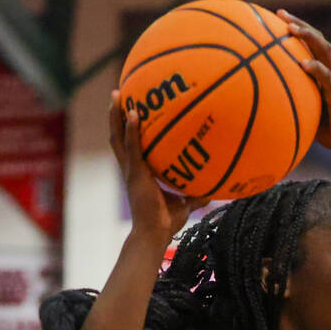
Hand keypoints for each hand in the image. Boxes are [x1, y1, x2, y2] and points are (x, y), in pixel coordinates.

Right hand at [109, 91, 208, 244]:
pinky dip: (131, 130)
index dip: (128, 129)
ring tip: (117, 95)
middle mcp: (131, 168)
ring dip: (116, 116)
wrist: (155, 235)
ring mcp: (131, 170)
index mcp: (139, 173)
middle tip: (118, 94)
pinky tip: (133, 114)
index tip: (130, 110)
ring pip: (118, 137)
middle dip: (115, 115)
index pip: (130, 146)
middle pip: (118, 136)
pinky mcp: (135, 174)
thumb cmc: (166, 223)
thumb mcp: (185, 204)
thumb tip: (214, 188)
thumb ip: (196, 194)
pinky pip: (133, 148)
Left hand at [277, 11, 330, 155]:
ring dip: (308, 37)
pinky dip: (315, 68)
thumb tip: (269, 103)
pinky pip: (327, 78)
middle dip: (300, 24)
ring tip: (291, 29)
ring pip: (325, 51)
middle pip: (318, 39)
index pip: (313, 45)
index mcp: (326, 74)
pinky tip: (302, 63)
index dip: (298, 29)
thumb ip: (296, 102)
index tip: (278, 18)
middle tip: (280, 14)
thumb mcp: (310, 113)